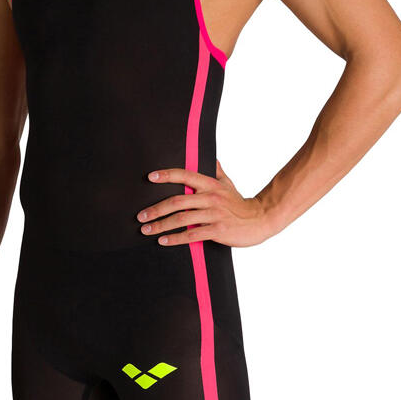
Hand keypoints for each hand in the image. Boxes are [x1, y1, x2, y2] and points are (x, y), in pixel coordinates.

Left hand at [135, 160, 271, 247]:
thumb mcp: (228, 184)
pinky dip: (175, 238)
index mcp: (211, 185)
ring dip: (161, 225)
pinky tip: (163, 241)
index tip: (150, 178)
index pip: (185, 175)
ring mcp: (214, 214)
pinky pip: (192, 235)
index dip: (167, 175)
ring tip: (146, 230)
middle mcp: (211, 197)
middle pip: (177, 201)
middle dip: (155, 209)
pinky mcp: (218, 231)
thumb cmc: (240, 204)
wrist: (260, 220)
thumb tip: (210, 158)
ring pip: (181, 219)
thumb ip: (216, 172)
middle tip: (140, 216)